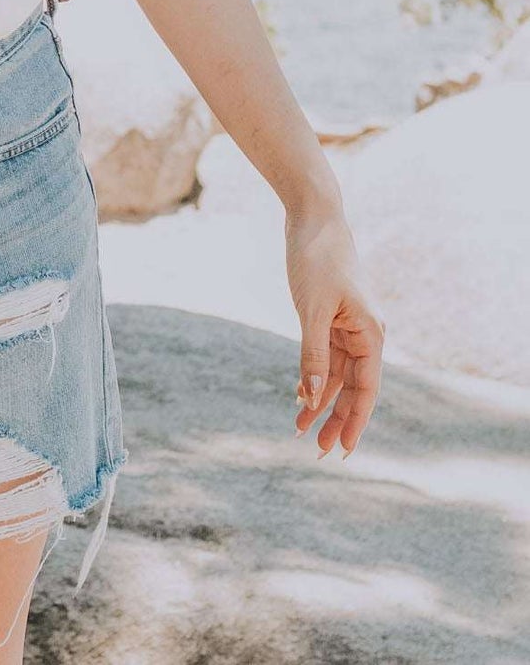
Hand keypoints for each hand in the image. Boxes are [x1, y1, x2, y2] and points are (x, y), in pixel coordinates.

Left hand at [285, 203, 384, 456]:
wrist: (315, 220)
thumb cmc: (317, 260)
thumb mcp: (312, 310)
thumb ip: (313, 354)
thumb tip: (310, 396)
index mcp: (371, 334)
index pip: (366, 390)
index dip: (355, 422)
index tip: (343, 450)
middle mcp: (365, 335)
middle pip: (354, 388)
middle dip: (337, 419)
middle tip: (319, 451)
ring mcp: (349, 328)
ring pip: (338, 376)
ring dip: (322, 402)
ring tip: (304, 432)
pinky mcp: (332, 320)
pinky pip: (326, 358)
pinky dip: (314, 377)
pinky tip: (300, 398)